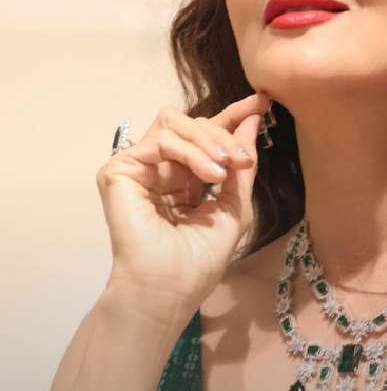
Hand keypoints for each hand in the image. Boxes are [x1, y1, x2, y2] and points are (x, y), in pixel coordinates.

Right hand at [98, 91, 271, 318]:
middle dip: (225, 134)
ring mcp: (139, 168)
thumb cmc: (198, 262)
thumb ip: (241, 168)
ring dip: (208, 141)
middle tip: (242, 160)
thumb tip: (253, 121)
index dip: (233, 116)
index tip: (263, 101)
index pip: (207, 137)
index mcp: (186, 180)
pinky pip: (161, 139)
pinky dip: (190, 151)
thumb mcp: (234, 209)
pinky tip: (209, 174)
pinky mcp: (120, 169)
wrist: (167, 289)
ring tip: (224, 170)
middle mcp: (161, 170)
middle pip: (193, 125)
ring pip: (175, 123)